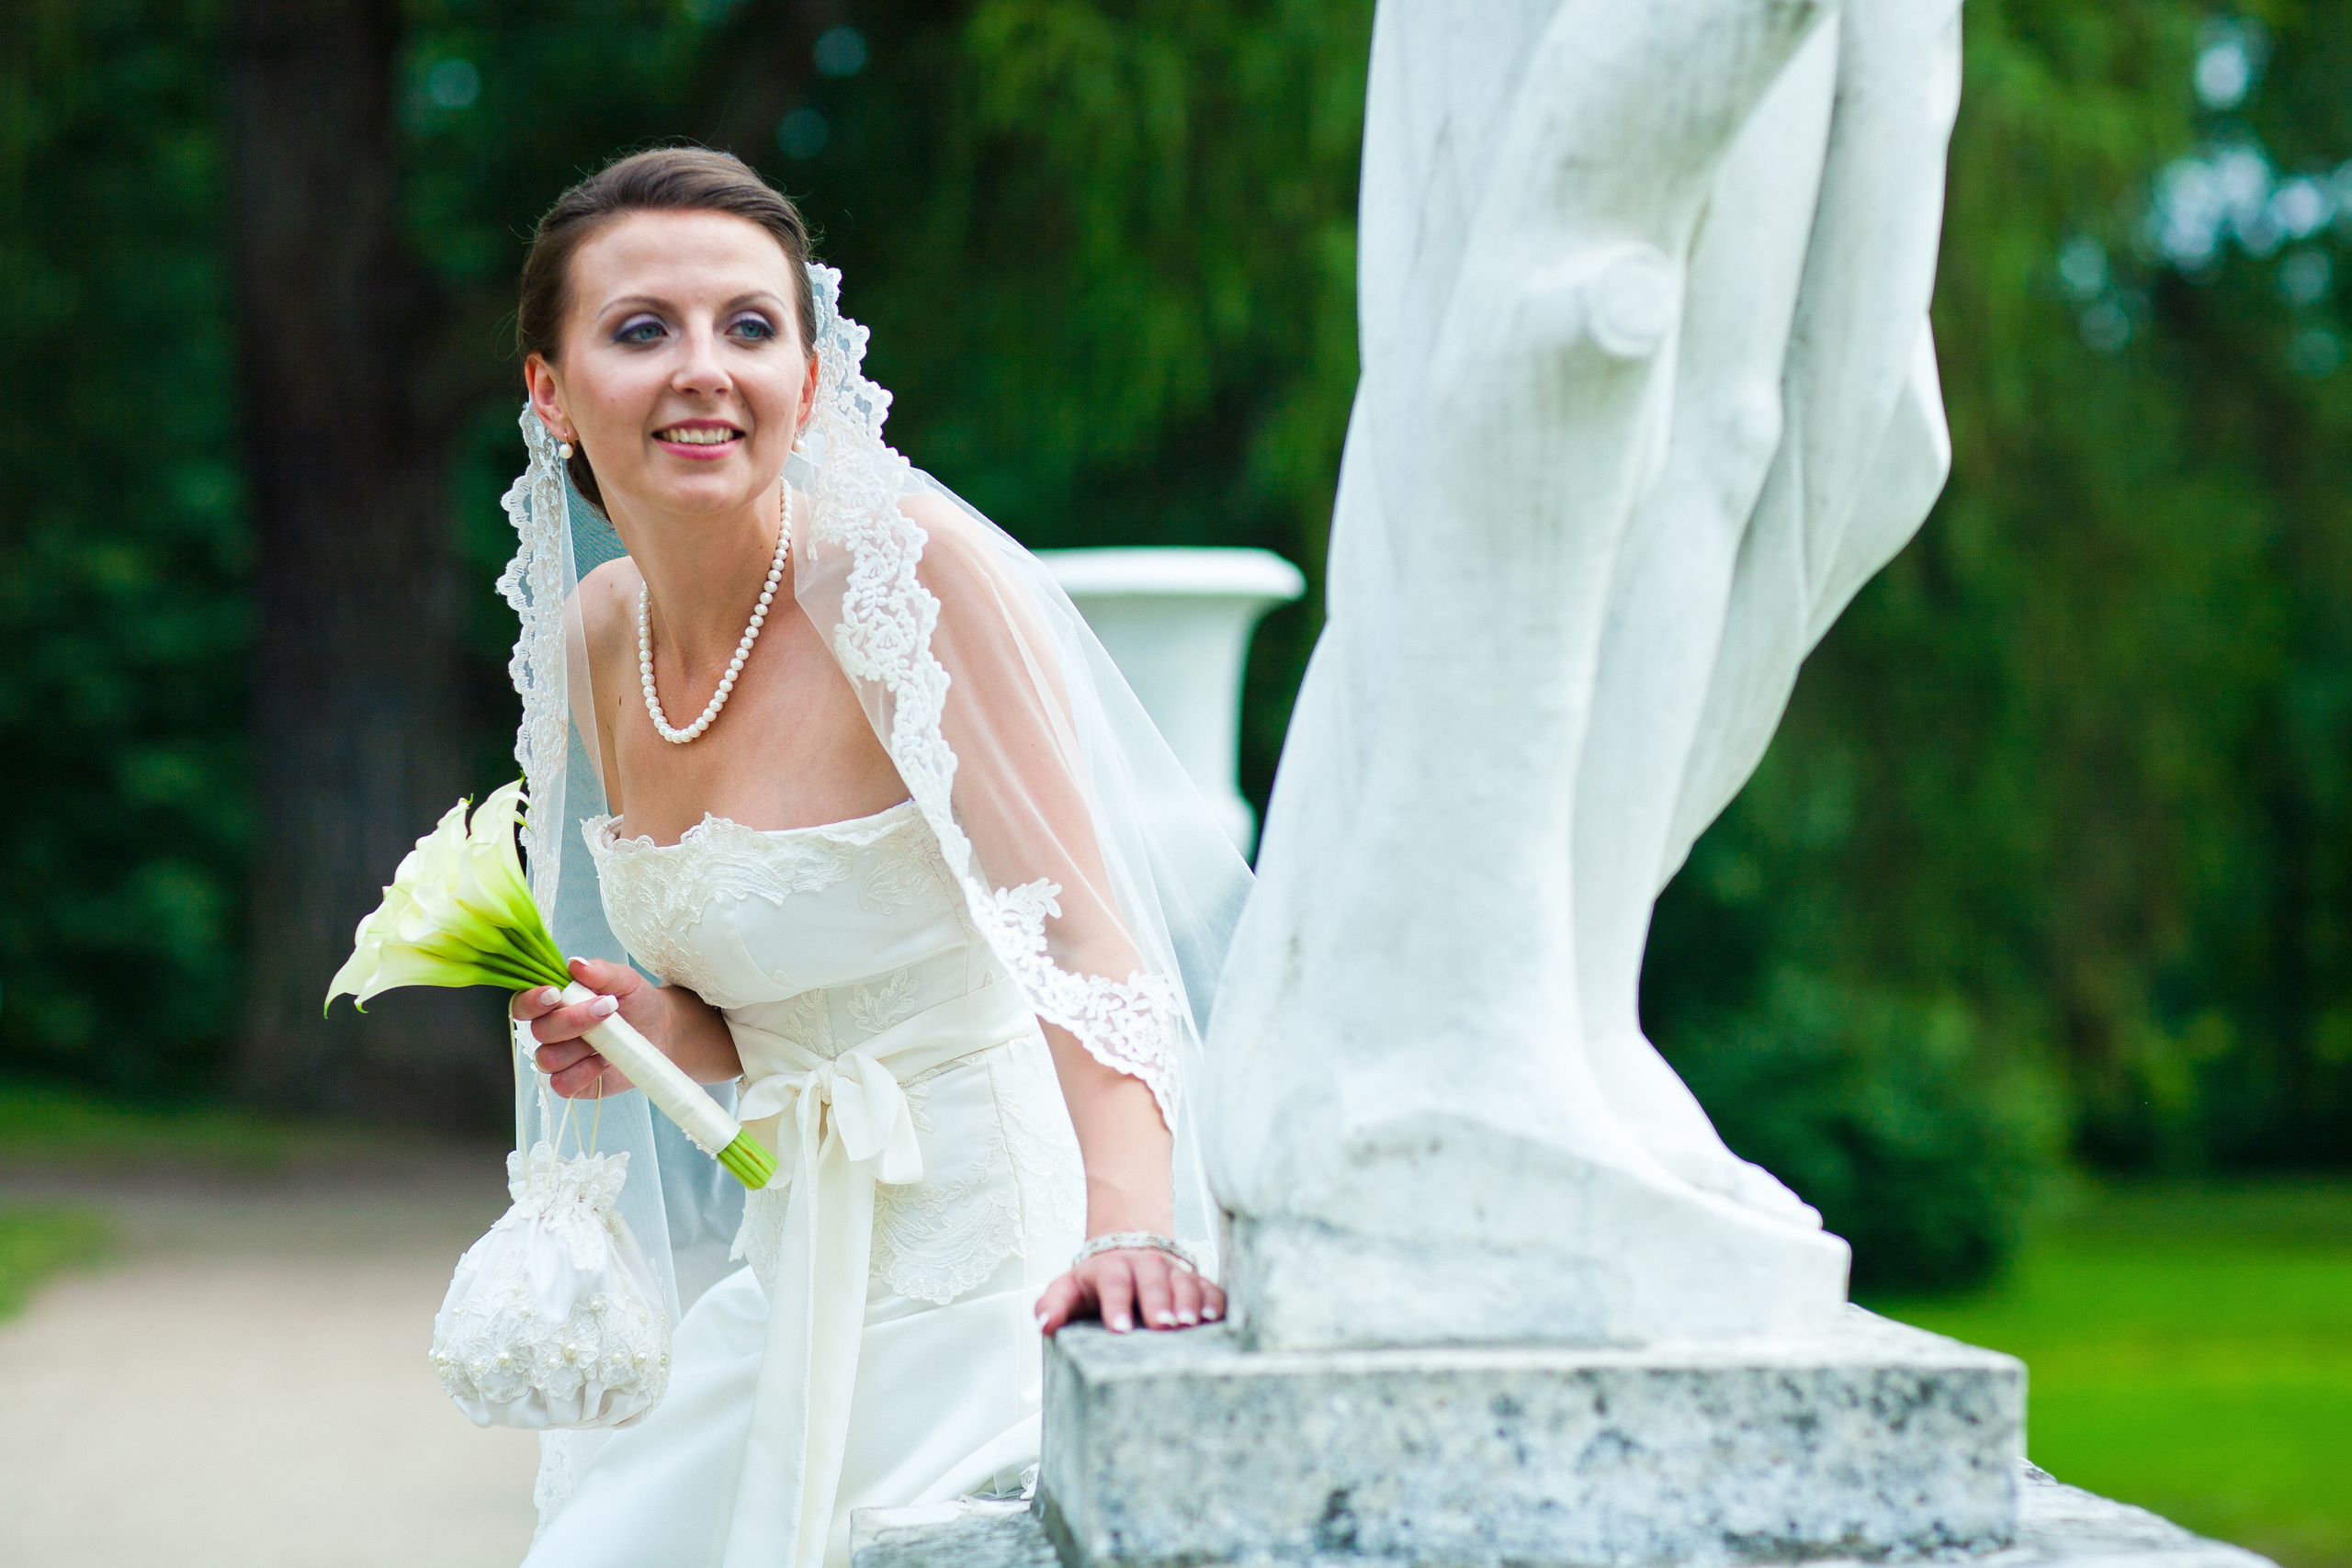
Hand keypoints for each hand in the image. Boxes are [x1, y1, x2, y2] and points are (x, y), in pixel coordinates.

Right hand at [510, 957, 662, 1098]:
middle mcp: (552, 1031)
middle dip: (573, 1021)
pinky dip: (584, 1073)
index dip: (532, 1001)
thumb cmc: (637, 1002)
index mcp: (555, 1003)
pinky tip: (605, 1060)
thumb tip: (575, 963)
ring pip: (547, 1059)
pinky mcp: (574, 1082)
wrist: (662, 1031)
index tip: (556, 994)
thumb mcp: (625, 980)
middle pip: (539, 1031)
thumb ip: (600, 971)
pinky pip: (562, 1084)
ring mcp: (561, 1058)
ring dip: (581, 1048)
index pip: (523, 1004)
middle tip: (607, 1009)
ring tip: (610, 1038)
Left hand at [1034, 1246, 1223, 1335]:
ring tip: (1189, 1324)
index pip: (1113, 1283)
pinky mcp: (1194, 1279)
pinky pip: (1208, 1287)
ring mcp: (1171, 1271)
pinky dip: (1214, 1301)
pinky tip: (1216, 1318)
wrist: (1128, 1245)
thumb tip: (1045, 1324)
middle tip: (1162, 1327)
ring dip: (1188, 1302)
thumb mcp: (1068, 1287)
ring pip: (1183, 1281)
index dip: (1116, 1304)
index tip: (1119, 1328)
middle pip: (1152, 1281)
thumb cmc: (1096, 1280)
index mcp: (1111, 1268)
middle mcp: (1144, 1266)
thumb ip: (1053, 1304)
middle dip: (1157, 1302)